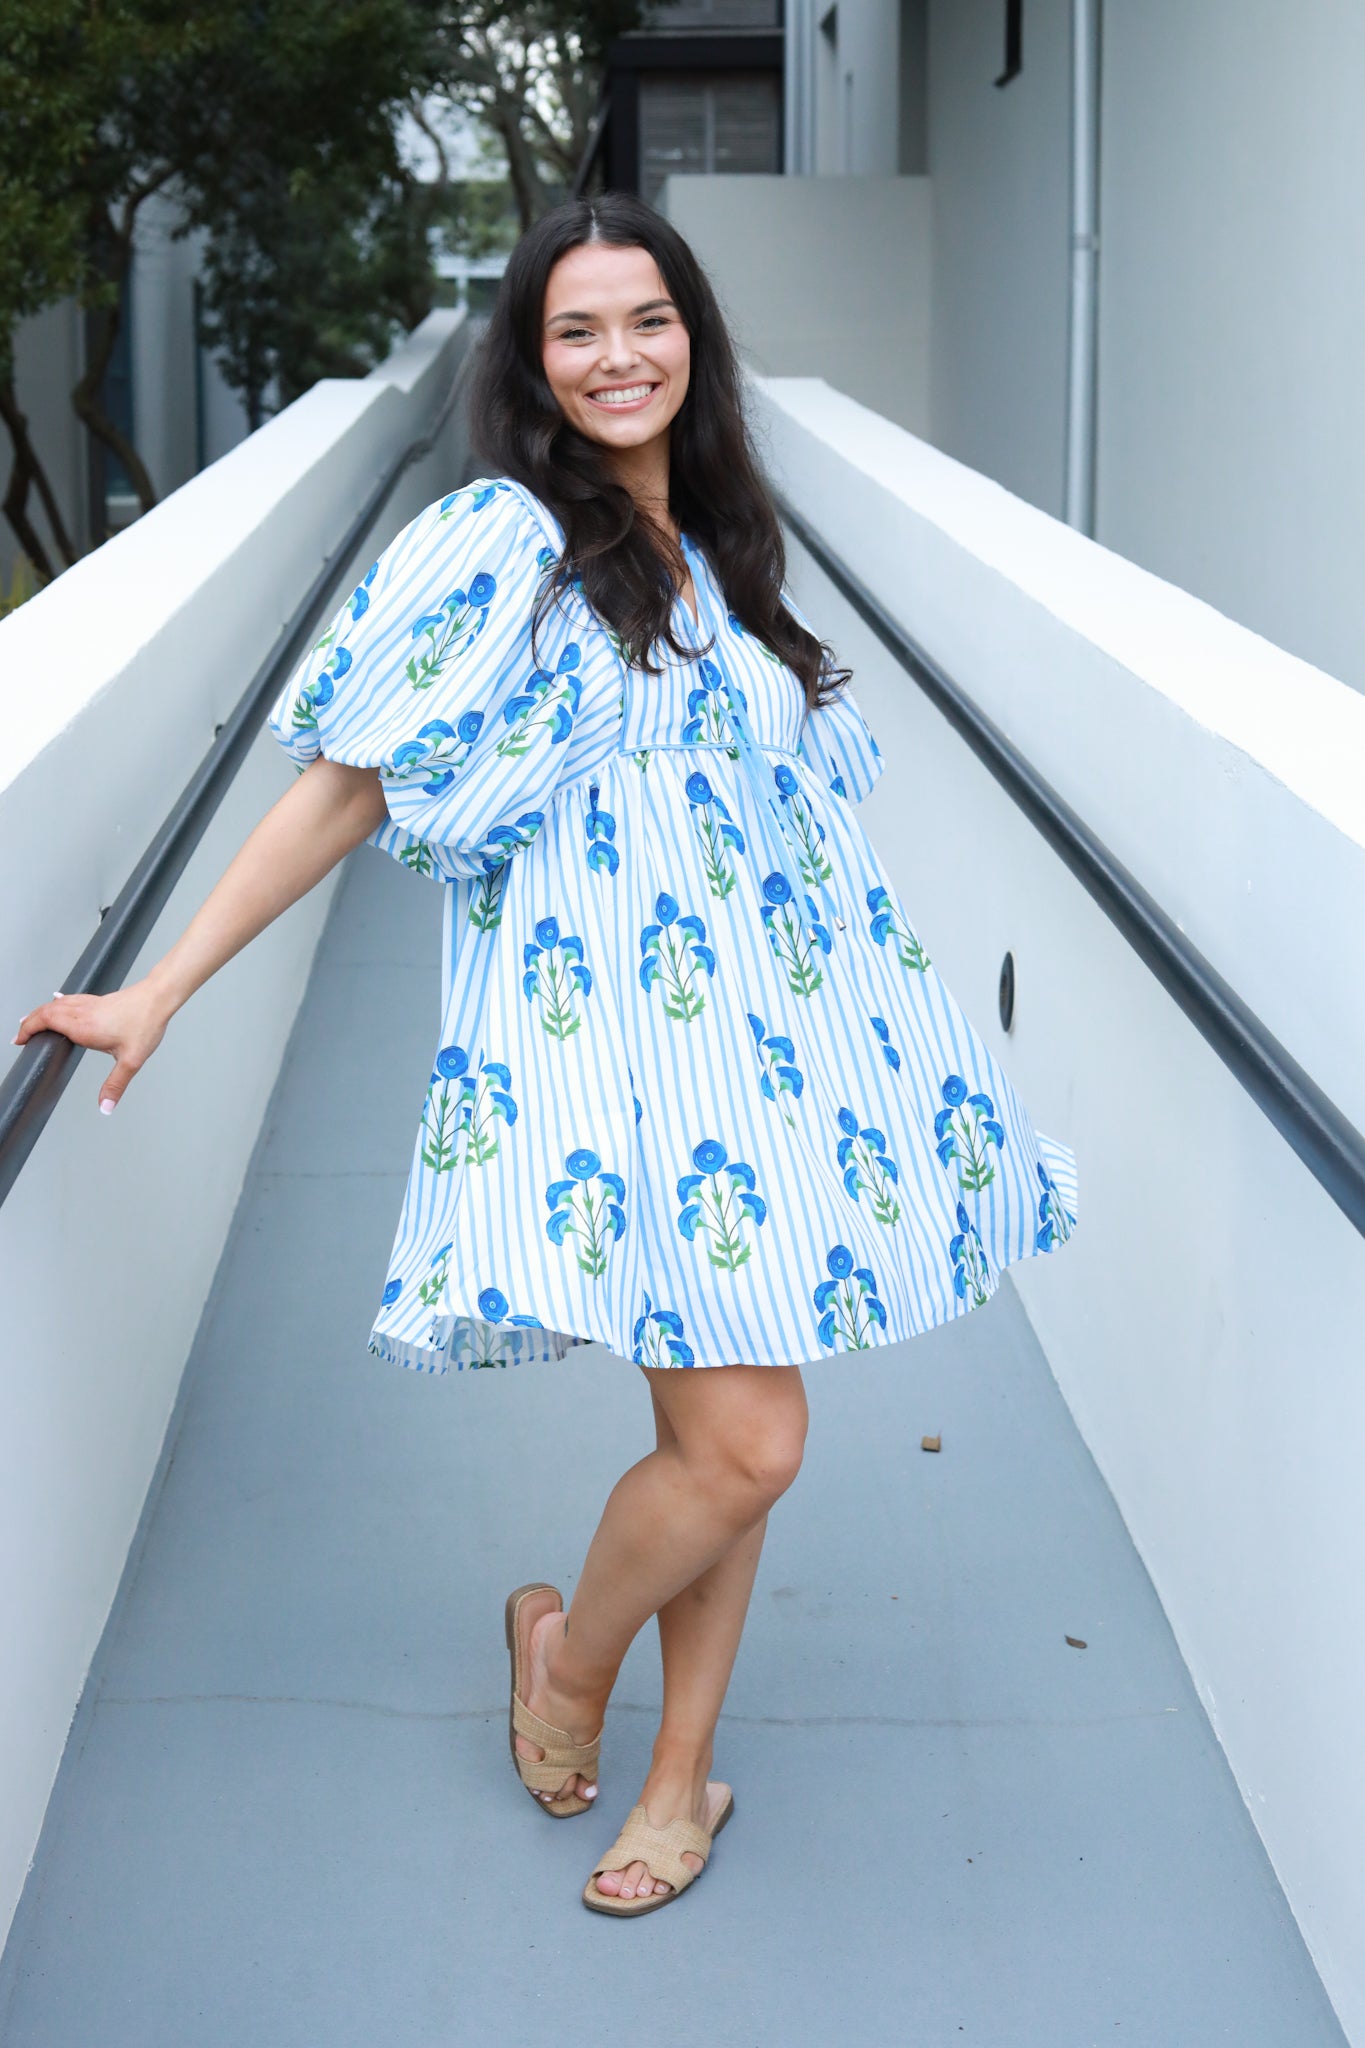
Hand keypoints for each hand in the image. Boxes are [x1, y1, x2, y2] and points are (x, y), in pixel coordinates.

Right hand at [13, 979, 174, 1113]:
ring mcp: (89, 1004)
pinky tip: (57, 1000)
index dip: (28, 1030)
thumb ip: (116, 1085)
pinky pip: (69, 999)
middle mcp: (81, 1012)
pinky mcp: (97, 999)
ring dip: (41, 1012)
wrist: (158, 998)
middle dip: (29, 1022)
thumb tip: (105, 1107)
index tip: (18, 1040)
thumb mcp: (131, 1061)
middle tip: (19, 1035)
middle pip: (45, 1012)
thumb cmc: (145, 1024)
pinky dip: (57, 1003)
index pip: (45, 1022)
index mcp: (83, 1027)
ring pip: (56, 1004)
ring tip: (30, 1021)